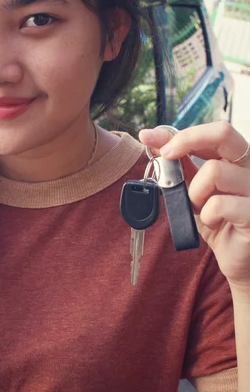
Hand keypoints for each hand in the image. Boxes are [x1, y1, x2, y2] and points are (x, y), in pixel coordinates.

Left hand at [139, 122, 249, 288]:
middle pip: (224, 133)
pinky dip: (206, 215)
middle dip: (187, 141)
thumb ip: (178, 163)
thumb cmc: (219, 222)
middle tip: (168, 157)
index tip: (150, 138)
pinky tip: (214, 223)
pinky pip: (219, 204)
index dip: (182, 132)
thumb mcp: (194, 189)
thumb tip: (151, 138)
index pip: (217, 130)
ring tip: (201, 208)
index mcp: (239, 159)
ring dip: (195, 193)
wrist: (240, 260)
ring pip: (215, 172)